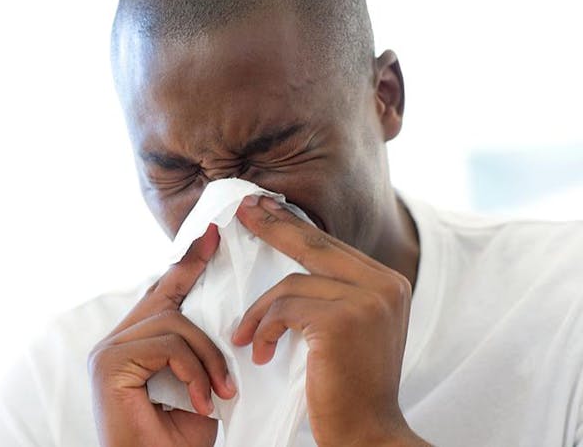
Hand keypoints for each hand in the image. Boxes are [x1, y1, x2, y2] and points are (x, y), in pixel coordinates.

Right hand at [88, 224, 236, 446]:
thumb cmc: (177, 440)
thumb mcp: (199, 386)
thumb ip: (199, 352)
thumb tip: (228, 320)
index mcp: (135, 346)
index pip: (162, 296)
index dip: (185, 266)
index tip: (209, 238)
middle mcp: (115, 342)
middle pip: (162, 296)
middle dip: (191, 270)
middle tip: (216, 243)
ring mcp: (109, 350)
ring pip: (173, 322)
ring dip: (208, 356)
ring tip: (221, 392)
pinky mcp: (110, 363)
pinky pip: (167, 344)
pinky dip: (194, 371)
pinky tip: (203, 402)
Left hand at [233, 196, 429, 445]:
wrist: (367, 433)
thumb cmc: (349, 384)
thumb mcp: (351, 328)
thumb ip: (336, 292)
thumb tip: (296, 257)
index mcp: (389, 283)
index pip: (332, 246)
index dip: (294, 225)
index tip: (265, 208)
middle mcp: (385, 285)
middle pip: (314, 246)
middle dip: (273, 227)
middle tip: (243, 211)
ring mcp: (367, 301)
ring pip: (291, 285)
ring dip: (260, 313)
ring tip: (245, 336)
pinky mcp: (342, 321)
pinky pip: (283, 310)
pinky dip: (263, 329)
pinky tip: (259, 352)